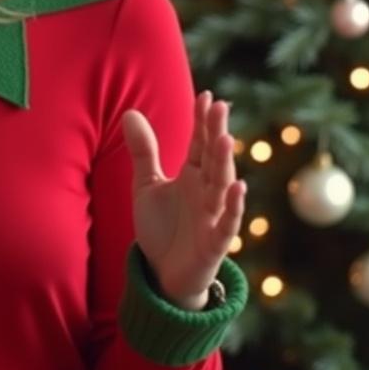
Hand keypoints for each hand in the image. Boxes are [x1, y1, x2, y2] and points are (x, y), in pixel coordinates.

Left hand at [122, 91, 245, 309]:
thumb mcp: (146, 184)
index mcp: (192, 176)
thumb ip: (143, 151)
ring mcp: (212, 216)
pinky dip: (234, 206)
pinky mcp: (214, 243)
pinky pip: (227, 223)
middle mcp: (206, 192)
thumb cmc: (160, 227)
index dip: (202, 122)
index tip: (206, 96)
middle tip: (220, 107)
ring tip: (225, 138)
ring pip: (222, 185)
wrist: (162, 273)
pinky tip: (239, 188)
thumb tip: (129, 112)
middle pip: (213, 159)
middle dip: (216, 134)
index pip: (200, 144)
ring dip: (225, 163)